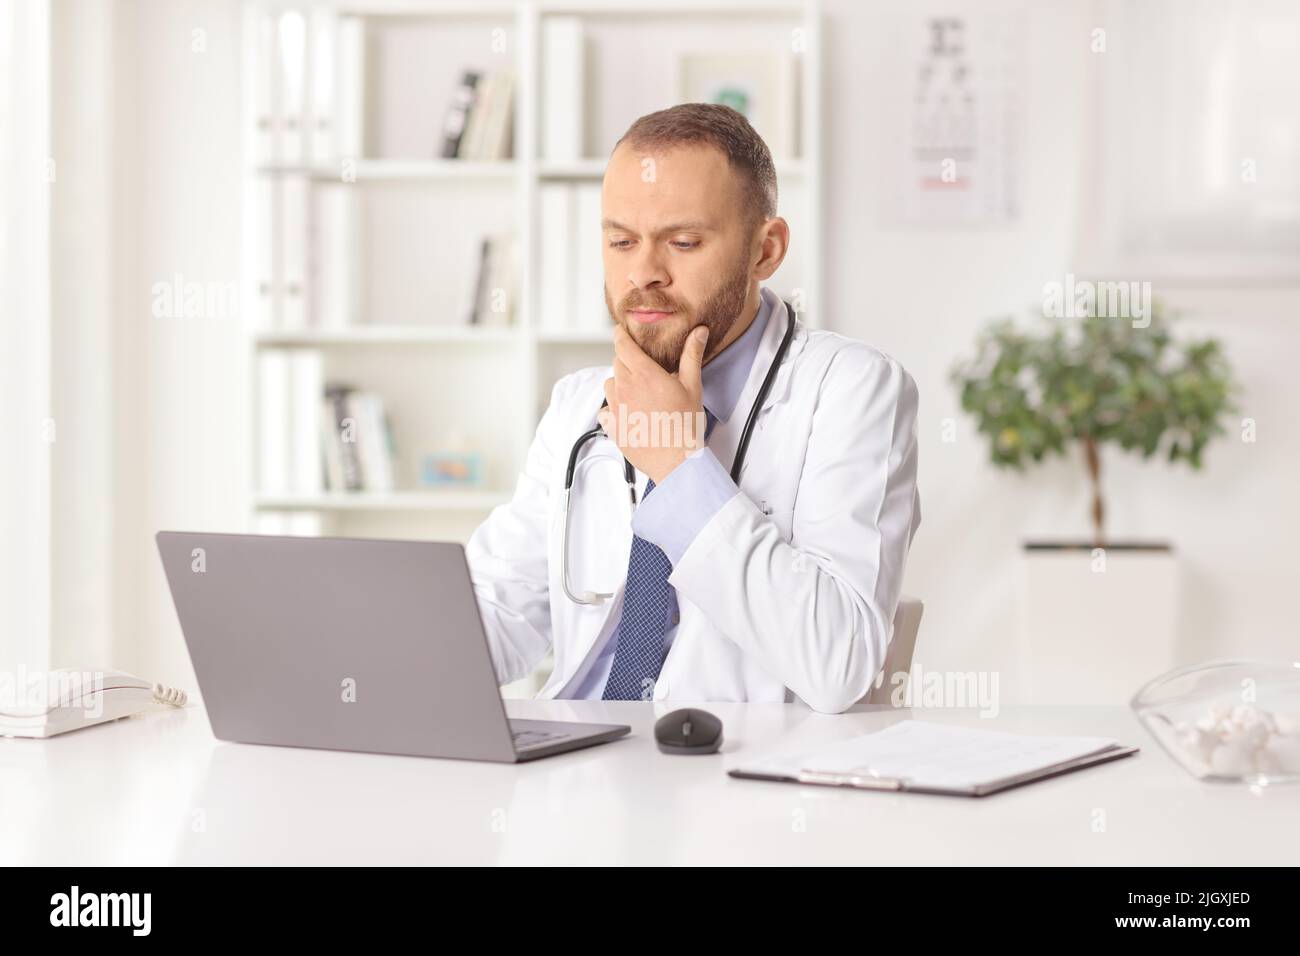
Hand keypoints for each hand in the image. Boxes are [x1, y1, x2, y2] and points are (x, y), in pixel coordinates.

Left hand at [598, 324, 709, 483]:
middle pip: (617, 363)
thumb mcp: (692, 387)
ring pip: (610, 385)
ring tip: (638, 393)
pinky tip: (629, 413)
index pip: (622, 345)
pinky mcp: (612, 426)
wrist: (675, 461)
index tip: (620, 331)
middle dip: (627, 361)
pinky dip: (614, 408)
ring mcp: (616, 408)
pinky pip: (605, 410)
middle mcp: (625, 388)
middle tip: (643, 370)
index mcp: (644, 374)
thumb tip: (698, 332)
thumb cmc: (685, 425)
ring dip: (620, 384)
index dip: (620, 335)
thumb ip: (691, 356)